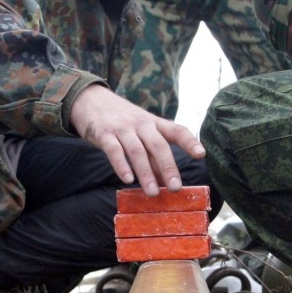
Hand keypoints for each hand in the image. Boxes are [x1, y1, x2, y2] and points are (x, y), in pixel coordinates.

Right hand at [70, 85, 205, 195]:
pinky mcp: (104, 133)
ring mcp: (122, 128)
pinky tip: (127, 179)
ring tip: (153, 193)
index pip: (177, 130)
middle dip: (168, 167)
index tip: (201, 154)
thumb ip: (152, 155)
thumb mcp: (141, 131)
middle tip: (176, 188)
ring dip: (146, 173)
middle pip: (158, 145)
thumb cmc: (122, 121)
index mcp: (155, 123)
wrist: (91, 99)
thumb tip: (166, 182)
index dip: (189, 142)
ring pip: (137, 151)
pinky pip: (114, 150)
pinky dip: (121, 165)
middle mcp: (141, 124)